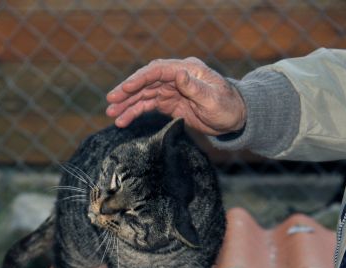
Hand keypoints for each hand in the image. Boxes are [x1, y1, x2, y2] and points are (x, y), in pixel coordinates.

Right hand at [106, 57, 245, 135]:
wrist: (234, 118)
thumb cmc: (227, 107)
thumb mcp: (213, 98)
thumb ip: (195, 87)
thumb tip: (178, 74)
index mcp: (186, 69)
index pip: (157, 71)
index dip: (140, 79)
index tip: (125, 89)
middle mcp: (175, 77)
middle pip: (146, 81)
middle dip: (127, 91)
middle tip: (110, 101)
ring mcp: (170, 89)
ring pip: (143, 95)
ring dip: (126, 104)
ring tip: (111, 114)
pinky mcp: (168, 102)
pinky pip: (147, 106)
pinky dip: (134, 112)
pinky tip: (122, 120)